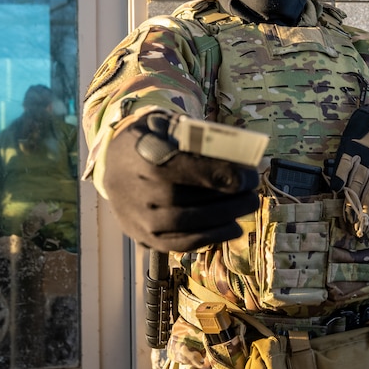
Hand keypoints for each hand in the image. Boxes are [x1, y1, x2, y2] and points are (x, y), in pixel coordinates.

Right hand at [102, 111, 259, 251]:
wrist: (114, 163)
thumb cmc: (152, 139)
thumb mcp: (170, 124)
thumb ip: (199, 136)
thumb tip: (242, 152)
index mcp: (145, 154)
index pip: (187, 168)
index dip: (222, 175)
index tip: (248, 177)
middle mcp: (137, 189)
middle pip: (189, 198)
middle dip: (229, 198)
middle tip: (254, 192)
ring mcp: (137, 216)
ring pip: (185, 224)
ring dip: (224, 219)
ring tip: (248, 208)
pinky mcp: (142, 236)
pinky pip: (178, 244)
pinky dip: (210, 238)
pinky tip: (233, 229)